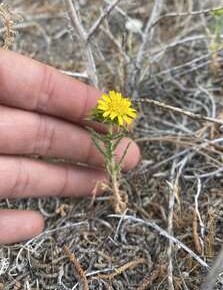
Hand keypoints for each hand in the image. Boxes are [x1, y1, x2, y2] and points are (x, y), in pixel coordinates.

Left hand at [0, 50, 139, 243]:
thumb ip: (12, 78)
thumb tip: (55, 87)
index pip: (34, 85)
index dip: (77, 97)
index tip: (118, 111)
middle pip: (39, 133)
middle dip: (88, 143)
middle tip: (130, 156)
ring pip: (20, 175)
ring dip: (64, 182)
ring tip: (105, 186)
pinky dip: (12, 224)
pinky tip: (38, 223)